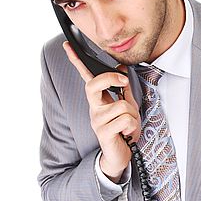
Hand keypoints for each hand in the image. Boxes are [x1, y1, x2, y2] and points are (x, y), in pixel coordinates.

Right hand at [63, 41, 140, 181]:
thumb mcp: (127, 106)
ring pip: (122, 106)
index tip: (67, 45)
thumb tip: (121, 69)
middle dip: (111, 79)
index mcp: (99, 100)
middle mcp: (94, 108)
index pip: (86, 77)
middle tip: (123, 82)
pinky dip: (132, 126)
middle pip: (95, 84)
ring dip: (133, 116)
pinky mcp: (103, 132)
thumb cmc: (123, 130)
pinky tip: (127, 133)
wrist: (122, 155)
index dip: (76, 61)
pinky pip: (125, 120)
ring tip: (128, 125)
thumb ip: (123, 90)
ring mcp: (97, 120)